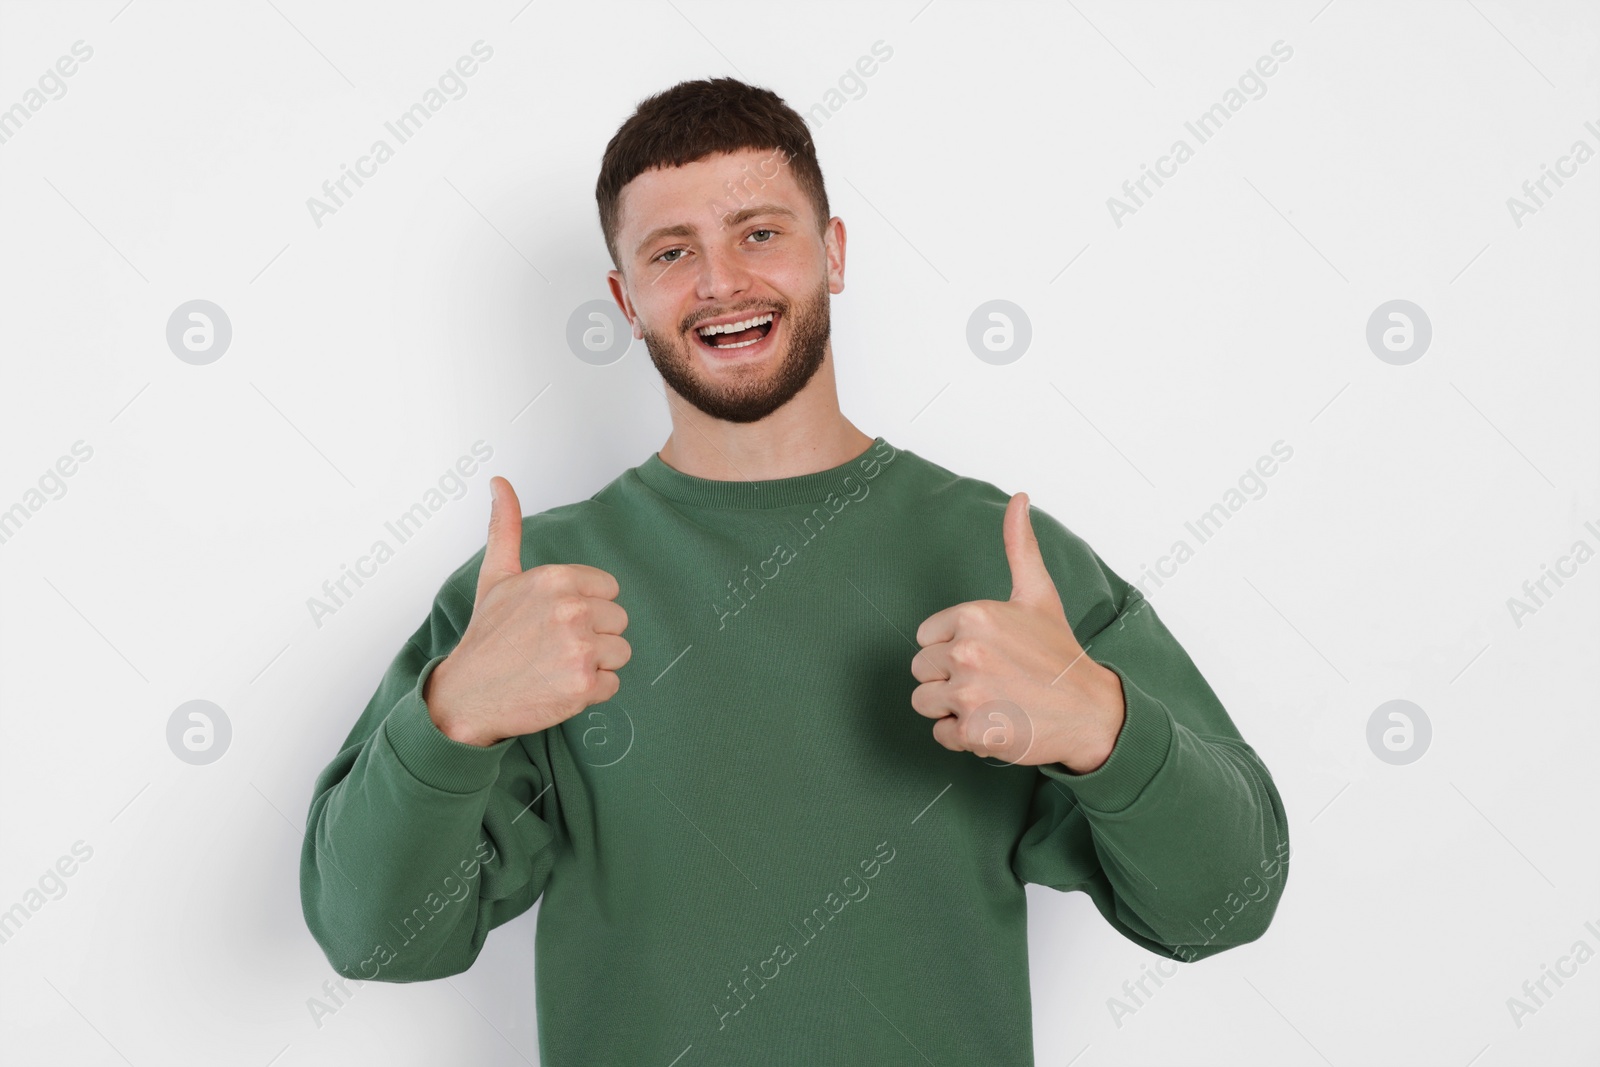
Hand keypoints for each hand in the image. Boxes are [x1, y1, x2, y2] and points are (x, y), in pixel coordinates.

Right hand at [424, 476, 630, 746]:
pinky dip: (591, 692)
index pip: (609, 589)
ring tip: (557, 666)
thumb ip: (506, 527)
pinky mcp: (584, 685)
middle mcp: (570, 609)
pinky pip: (613, 685)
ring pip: (621, 653)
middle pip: (619, 621)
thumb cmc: (487, 638)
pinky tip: (559, 687)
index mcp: (556, 579)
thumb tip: (499, 482)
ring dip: (595, 664)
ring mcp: (579, 648)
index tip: (556, 621)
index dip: (587, 607)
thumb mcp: (496, 576)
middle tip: (554, 647)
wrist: (466, 696)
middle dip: (594, 636)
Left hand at [910, 492, 1124, 771]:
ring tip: (990, 702)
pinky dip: (963, 738)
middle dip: (949, 679)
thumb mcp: (1038, 594)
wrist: (1093, 712)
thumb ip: (1019, 546)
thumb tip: (1018, 497)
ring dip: (951, 709)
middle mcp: (967, 651)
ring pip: (924, 702)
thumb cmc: (1060, 655)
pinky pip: (941, 735)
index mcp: (974, 615)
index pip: (925, 637)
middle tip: (992, 681)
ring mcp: (969, 693)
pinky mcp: (974, 732)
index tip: (986, 655)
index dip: (951, 649)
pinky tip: (995, 724)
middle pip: (921, 670)